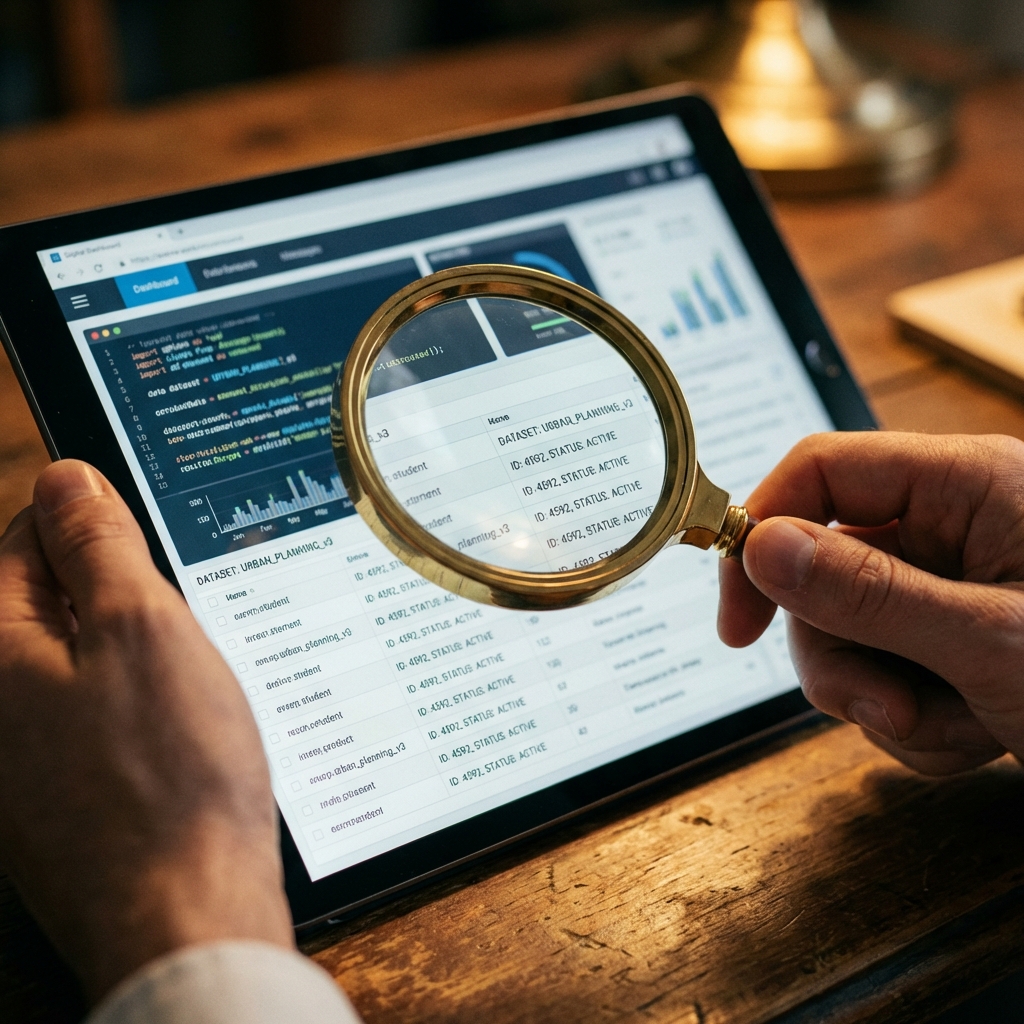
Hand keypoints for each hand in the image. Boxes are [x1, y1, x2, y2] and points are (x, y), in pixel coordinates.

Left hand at [0, 460, 292, 1001]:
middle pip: (49, 603)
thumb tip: (65, 476)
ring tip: (189, 671)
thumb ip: (98, 544)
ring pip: (77, 662)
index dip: (95, 519)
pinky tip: (178, 725)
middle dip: (118, 589)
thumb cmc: (170, 775)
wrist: (187, 914)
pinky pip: (90, 718)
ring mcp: (15, 762)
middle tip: (184, 605)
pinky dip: (134, 704)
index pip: (25, 540)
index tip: (148, 522)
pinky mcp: (55, 800)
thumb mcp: (143, 628)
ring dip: (132, 650)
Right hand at [719, 432, 1023, 775]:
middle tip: (881, 707)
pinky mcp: (951, 638)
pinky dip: (914, 722)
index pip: (820, 471)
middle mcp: (950, 527)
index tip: (737, 617)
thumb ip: (870, 594)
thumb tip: (759, 546)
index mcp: (966, 485)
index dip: (761, 532)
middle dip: (840, 655)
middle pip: (821, 569)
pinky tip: (974, 736)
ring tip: (951, 730)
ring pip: (845, 634)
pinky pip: (883, 674)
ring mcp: (948, 586)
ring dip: (881, 700)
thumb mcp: (993, 644)